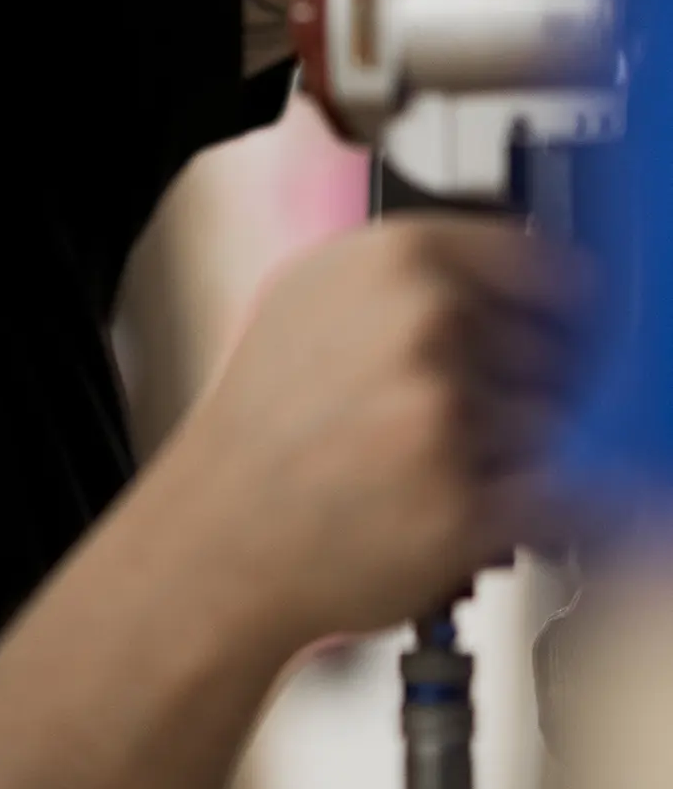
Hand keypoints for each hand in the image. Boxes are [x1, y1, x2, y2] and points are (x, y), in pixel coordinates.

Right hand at [177, 215, 596, 644]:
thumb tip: (527, 270)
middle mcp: (427, 322)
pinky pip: (565, 501)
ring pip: (565, 427)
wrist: (221, 532)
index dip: (560, 311)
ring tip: (434, 463)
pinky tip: (455, 504)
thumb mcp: (317, 295)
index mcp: (397, 256)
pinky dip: (529, 513)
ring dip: (521, 453)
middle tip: (450, 415)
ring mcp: (448, 413)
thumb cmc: (264, 422)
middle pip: (567, 351)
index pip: (554, 267)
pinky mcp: (469, 503)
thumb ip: (423, 272)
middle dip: (527, 388)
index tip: (557, 334)